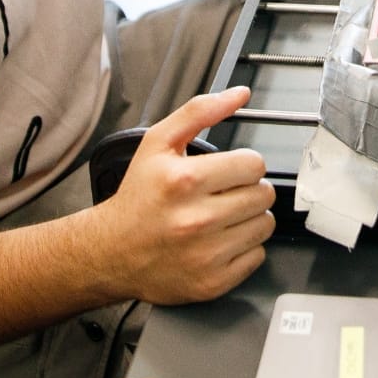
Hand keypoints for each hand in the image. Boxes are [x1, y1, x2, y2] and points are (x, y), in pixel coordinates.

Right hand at [91, 87, 274, 304]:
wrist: (112, 251)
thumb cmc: (138, 197)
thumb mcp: (158, 143)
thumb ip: (200, 112)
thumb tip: (240, 94)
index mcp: (185, 181)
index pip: (254, 164)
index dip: (243, 165)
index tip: (228, 172)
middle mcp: (196, 220)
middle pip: (264, 195)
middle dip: (248, 190)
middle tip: (223, 194)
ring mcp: (206, 255)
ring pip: (265, 225)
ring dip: (249, 218)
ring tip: (221, 217)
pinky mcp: (213, 282)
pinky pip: (258, 256)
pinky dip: (244, 247)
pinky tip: (219, 241)